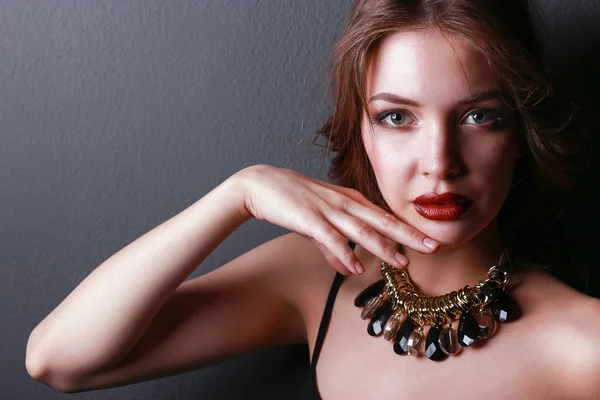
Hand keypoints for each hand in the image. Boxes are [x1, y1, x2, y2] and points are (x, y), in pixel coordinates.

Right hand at [234, 164, 438, 274]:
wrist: (261, 185)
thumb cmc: (292, 201)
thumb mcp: (318, 224)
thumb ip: (334, 247)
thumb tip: (348, 268)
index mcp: (350, 201)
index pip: (385, 217)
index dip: (408, 230)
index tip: (429, 240)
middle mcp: (345, 203)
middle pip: (382, 221)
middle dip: (408, 235)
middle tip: (433, 246)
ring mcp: (328, 210)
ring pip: (362, 230)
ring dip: (383, 247)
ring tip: (402, 262)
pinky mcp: (310, 218)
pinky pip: (331, 238)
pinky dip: (344, 253)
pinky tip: (356, 267)